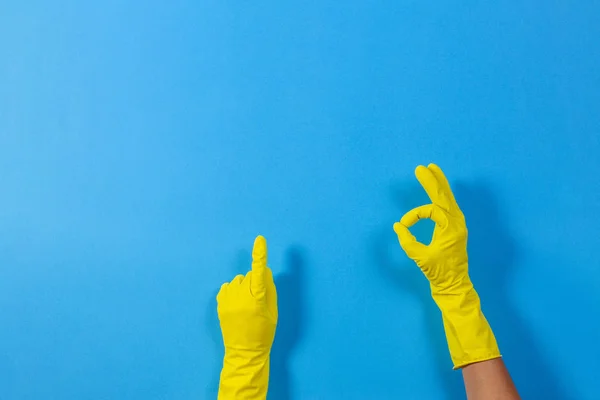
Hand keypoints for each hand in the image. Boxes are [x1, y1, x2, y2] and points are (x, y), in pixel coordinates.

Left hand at [217, 235, 277, 399]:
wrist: (245, 351)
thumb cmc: (264, 332)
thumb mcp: (273, 312)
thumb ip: (269, 290)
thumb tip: (265, 272)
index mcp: (258, 299)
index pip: (260, 272)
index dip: (260, 255)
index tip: (260, 240)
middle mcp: (242, 296)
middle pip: (250, 275)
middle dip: (256, 282)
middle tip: (258, 299)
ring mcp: (229, 300)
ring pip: (239, 280)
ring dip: (244, 286)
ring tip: (246, 304)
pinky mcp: (220, 303)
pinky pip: (227, 287)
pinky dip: (233, 291)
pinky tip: (236, 304)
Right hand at [393, 163, 469, 292]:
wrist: (454, 284)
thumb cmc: (438, 272)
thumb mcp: (419, 257)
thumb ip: (407, 240)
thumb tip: (398, 226)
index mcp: (451, 227)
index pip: (430, 210)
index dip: (414, 215)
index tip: (404, 225)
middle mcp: (457, 222)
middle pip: (444, 196)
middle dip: (432, 180)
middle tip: (421, 167)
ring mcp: (459, 224)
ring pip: (449, 198)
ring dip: (440, 183)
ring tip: (433, 169)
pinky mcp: (456, 227)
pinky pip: (449, 205)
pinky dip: (443, 194)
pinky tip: (440, 187)